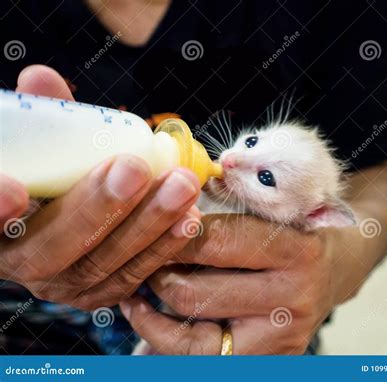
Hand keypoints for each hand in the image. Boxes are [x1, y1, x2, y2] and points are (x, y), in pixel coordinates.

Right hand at [0, 65, 201, 309]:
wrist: (61, 215)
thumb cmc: (41, 174)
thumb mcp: (28, 147)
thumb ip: (38, 120)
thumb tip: (42, 78)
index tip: (17, 189)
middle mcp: (22, 264)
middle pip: (52, 250)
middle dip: (98, 208)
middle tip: (134, 168)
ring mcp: (64, 283)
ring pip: (102, 264)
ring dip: (146, 224)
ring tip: (181, 186)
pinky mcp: (102, 289)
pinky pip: (133, 274)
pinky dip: (164, 246)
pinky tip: (189, 216)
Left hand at [120, 214, 339, 354]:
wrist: (336, 270)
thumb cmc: (295, 234)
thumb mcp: (273, 210)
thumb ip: (227, 207)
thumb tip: (168, 209)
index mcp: (297, 252)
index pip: (219, 242)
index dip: (173, 233)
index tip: (148, 224)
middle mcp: (293, 300)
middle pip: (197, 294)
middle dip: (157, 274)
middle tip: (142, 257)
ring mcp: (282, 340)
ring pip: (193, 339)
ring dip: (153, 313)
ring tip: (138, 290)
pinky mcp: (270, 361)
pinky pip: (201, 360)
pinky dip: (164, 341)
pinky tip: (146, 317)